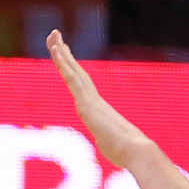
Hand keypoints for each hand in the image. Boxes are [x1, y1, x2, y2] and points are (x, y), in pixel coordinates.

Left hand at [47, 30, 151, 172]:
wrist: (135, 151)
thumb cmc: (126, 153)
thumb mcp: (110, 146)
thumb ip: (105, 140)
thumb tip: (106, 144)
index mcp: (98, 109)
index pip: (81, 86)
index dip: (72, 70)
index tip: (65, 55)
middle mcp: (94, 100)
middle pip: (76, 72)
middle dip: (65, 54)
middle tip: (55, 36)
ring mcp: (90, 99)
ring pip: (72, 71)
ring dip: (61, 52)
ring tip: (53, 35)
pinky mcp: (86, 102)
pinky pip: (71, 77)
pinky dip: (63, 62)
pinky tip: (56, 49)